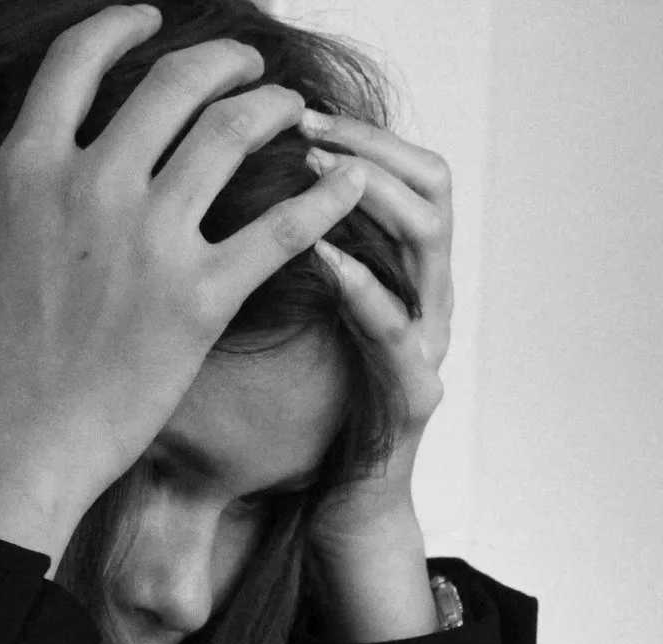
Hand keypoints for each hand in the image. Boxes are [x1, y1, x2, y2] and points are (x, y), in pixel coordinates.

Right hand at [0, 5, 370, 565]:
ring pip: (232, 136)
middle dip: (221, 59)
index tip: (148, 20)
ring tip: (295, 107)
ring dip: (273, 107)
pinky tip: (352, 179)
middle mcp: (94, 185)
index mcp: (25, 165)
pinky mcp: (201, 300)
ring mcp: (152, 240)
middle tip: (246, 63)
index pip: (80, 59)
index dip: (119, 26)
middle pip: (174, 84)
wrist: (0, 448)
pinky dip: (324, 198)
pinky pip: (279, 231)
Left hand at [296, 109, 455, 640]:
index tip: (300, 114)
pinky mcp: (414, 395)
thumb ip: (289, 256)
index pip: (413, 171)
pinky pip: (397, 329)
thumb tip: (229, 185)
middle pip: (433, 188)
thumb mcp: (299, 316)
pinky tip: (323, 257)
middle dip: (370, 148)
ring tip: (312, 175)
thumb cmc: (312, 412)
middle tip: (307, 129)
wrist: (340, 510)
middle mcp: (429, 298)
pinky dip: (361, 287)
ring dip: (370, 197)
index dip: (365, 135)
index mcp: (405, 273)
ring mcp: (429, 345)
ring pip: (429, 242)